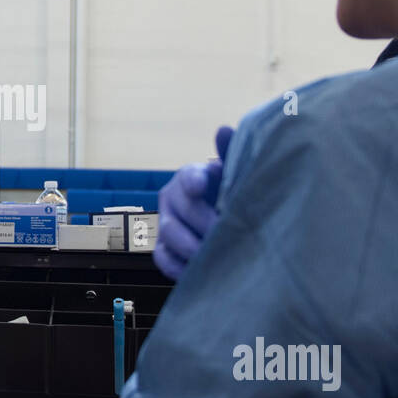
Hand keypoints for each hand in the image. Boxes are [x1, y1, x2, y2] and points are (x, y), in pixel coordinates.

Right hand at [153, 126, 234, 280]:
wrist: (228, 223)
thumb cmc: (232, 195)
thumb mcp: (236, 175)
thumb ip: (232, 154)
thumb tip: (223, 129)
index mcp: (191, 176)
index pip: (187, 176)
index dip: (194, 182)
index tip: (201, 188)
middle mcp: (173, 197)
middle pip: (181, 209)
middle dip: (204, 223)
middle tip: (228, 234)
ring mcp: (165, 223)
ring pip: (169, 233)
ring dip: (192, 245)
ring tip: (217, 254)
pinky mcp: (163, 248)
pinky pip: (162, 258)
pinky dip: (178, 265)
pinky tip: (199, 268)